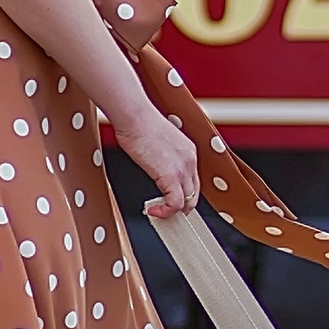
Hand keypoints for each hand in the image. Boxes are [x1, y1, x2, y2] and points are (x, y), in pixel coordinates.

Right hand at [117, 97, 201, 218]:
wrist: (134, 116)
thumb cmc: (138, 123)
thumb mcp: (157, 143)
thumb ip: (161, 158)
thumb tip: (154, 169)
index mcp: (188, 151)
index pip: (193, 182)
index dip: (182, 195)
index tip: (168, 200)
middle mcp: (190, 160)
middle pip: (193, 194)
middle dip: (180, 207)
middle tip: (164, 211)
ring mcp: (183, 168)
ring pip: (187, 202)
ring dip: (171, 212)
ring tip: (157, 212)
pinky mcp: (171, 176)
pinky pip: (175, 204)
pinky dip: (164, 212)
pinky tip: (152, 209)